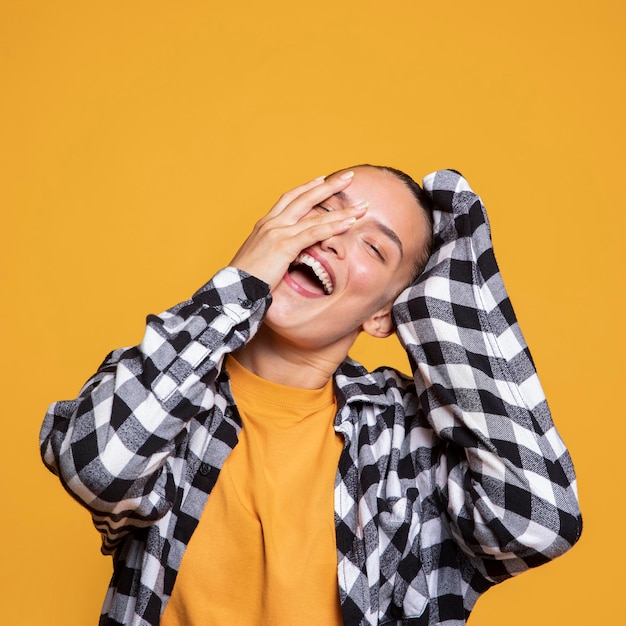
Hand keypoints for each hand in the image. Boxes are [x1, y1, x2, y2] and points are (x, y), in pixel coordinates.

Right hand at [229, 171, 367, 289]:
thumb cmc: (244, 281)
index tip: (322, 180)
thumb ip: (274, 252)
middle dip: (328, 186)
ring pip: (315, 215)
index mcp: (264, 225)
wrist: (232, 289)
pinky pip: (314, 233)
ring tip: (362, 206)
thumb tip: (285, 256)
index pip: (288, 199)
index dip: (307, 188)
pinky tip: (349, 223)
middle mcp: (271, 223)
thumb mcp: (260, 260)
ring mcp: (277, 233)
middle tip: (348, 177)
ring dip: (342, 210)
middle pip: (304, 197)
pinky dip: (333, 226)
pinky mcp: (284, 246)